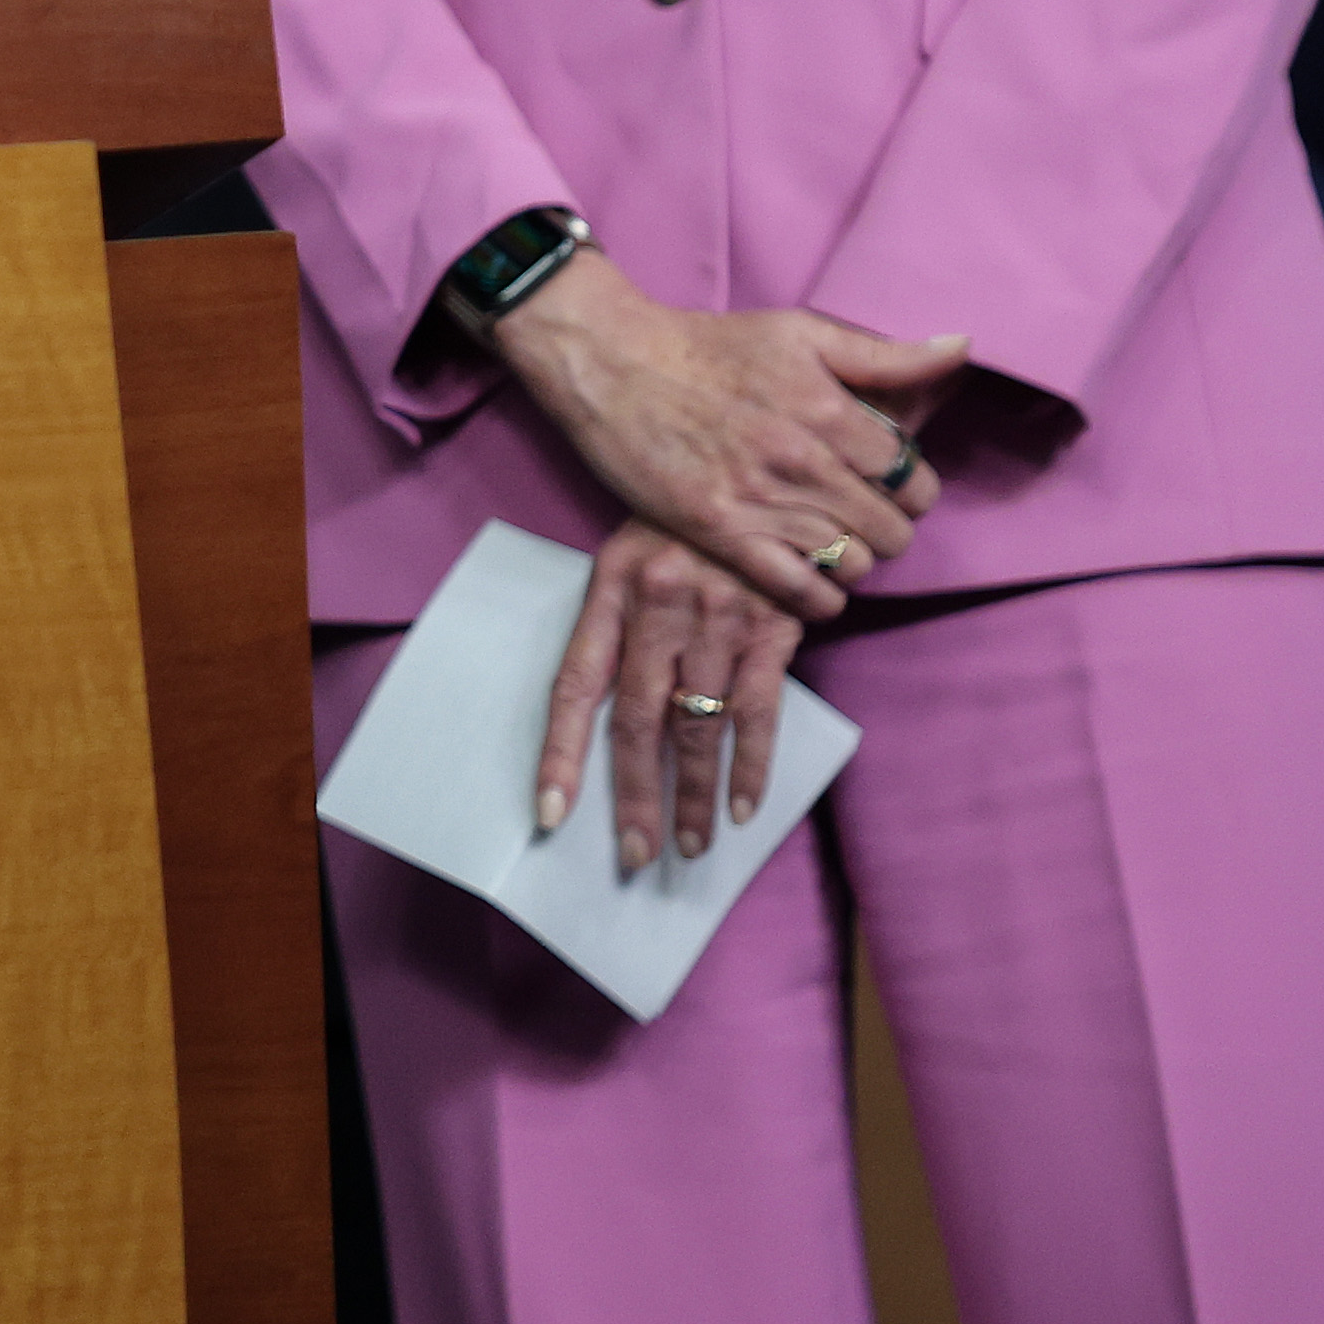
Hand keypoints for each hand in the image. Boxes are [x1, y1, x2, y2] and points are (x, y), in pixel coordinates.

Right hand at [489, 248, 957, 623]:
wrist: (612, 364)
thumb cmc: (707, 345)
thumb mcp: (800, 331)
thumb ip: (884, 352)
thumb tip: (963, 345)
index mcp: (829, 410)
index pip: (913, 476)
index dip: (911, 485)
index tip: (890, 483)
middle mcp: (802, 461)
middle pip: (891, 529)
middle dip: (889, 527)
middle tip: (864, 516)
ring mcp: (761, 501)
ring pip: (852, 562)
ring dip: (855, 560)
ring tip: (837, 544)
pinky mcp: (720, 532)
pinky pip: (798, 589)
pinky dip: (821, 597)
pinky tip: (818, 584)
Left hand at [538, 522, 808, 873]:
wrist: (760, 469)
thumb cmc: (681, 526)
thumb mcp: (628, 555)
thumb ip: (616, 626)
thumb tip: (600, 718)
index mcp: (611, 589)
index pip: (575, 685)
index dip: (562, 753)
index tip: (550, 813)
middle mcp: (660, 607)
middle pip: (639, 720)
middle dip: (636, 795)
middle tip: (636, 854)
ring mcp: (719, 619)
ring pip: (699, 726)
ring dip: (695, 794)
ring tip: (691, 844)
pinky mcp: (773, 627)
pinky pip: (759, 710)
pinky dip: (753, 765)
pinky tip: (746, 806)